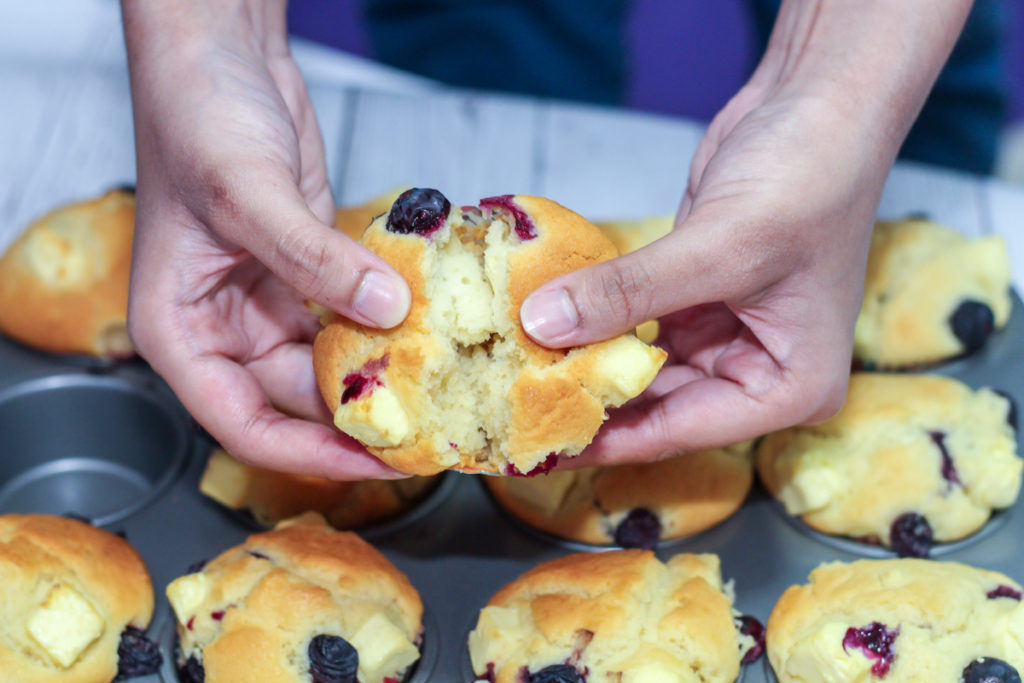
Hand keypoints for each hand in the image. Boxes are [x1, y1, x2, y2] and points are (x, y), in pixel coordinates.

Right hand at [122, 1, 409, 478]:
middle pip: (298, 402)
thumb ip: (314, 260)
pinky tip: (433, 339)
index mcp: (182, 332)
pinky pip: (354, 318)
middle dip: (362, 416)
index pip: (245, 423)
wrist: (221, 59)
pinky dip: (389, 329)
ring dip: (383, 375)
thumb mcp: (247, 194)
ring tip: (445, 394)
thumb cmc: (194, 118)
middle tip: (433, 432)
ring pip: (333, 363)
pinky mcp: (312, 276)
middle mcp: (225, 329)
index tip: (376, 462)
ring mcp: (272, 304)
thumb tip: (386, 311)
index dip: (311, 453)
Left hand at [519, 0, 970, 464]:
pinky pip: (633, 323)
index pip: (679, 430)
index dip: (605, 440)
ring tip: (513, 373)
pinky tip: (544, 325)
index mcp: (788, 387)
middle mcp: (757, 372)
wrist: (820, 103)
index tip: (536, 448)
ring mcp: (723, 335)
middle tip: (510, 409)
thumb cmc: (810, 177)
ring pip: (638, 367)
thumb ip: (628, 292)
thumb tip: (542, 325)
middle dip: (587, 400)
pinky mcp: (692, 298)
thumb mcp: (719, 245)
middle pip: (655, 406)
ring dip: (583, 362)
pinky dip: (593, 322)